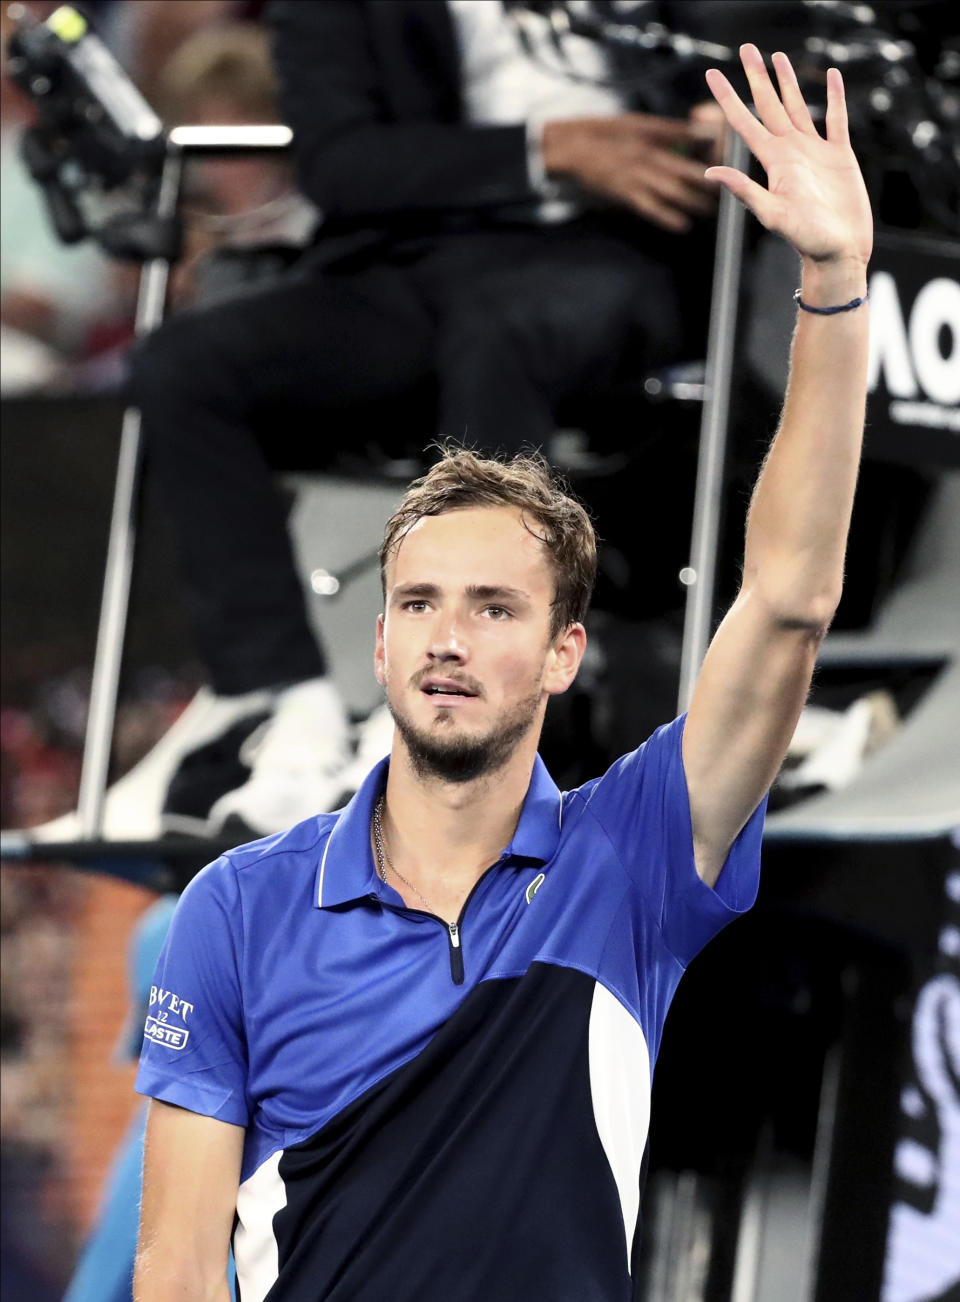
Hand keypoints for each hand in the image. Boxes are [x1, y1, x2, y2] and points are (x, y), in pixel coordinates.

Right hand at [541, 113, 718, 232]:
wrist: (569, 148)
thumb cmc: (603, 134)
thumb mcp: (639, 124)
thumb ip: (671, 130)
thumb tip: (702, 132)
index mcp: (653, 137)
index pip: (691, 143)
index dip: (714, 151)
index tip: (732, 157)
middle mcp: (649, 156)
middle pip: (687, 170)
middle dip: (710, 181)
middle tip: (732, 190)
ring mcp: (636, 176)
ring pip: (672, 190)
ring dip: (695, 202)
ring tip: (715, 212)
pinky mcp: (624, 193)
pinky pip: (649, 208)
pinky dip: (666, 217)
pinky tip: (682, 226)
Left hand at [704, 45, 872, 267]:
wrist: (838, 252)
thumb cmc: (806, 240)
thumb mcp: (772, 214)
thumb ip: (744, 191)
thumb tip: (710, 172)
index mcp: (773, 162)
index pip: (744, 122)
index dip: (727, 98)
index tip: (711, 74)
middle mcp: (790, 152)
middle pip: (769, 106)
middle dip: (757, 78)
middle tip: (746, 49)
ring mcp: (814, 152)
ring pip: (798, 107)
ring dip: (787, 82)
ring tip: (777, 58)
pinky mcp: (839, 156)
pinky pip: (836, 119)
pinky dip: (835, 97)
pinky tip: (832, 77)